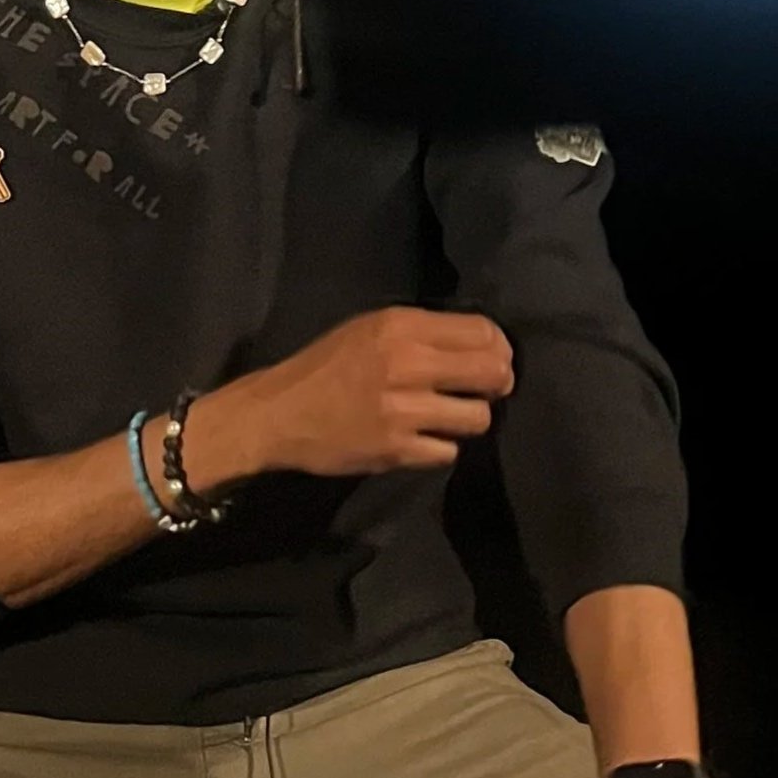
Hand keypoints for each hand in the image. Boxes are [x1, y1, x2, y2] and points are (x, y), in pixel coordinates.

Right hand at [195, 306, 513, 483]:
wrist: (278, 413)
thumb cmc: (326, 365)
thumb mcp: (370, 328)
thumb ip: (422, 332)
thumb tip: (481, 344)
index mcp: (402, 326)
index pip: (484, 331)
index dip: (499, 347)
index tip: (494, 358)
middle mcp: (408, 363)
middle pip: (492, 372)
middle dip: (499, 383)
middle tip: (487, 390)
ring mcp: (403, 410)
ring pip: (478, 417)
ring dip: (470, 418)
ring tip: (450, 417)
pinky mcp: (396, 450)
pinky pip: (448, 451)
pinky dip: (441, 447)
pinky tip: (423, 438)